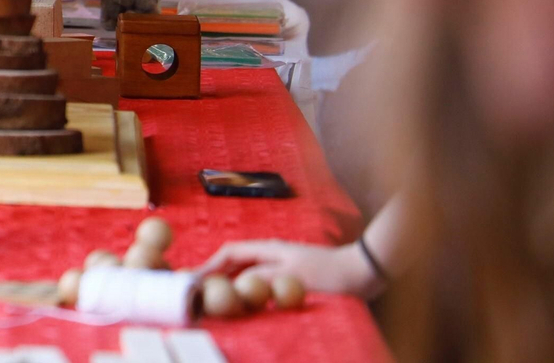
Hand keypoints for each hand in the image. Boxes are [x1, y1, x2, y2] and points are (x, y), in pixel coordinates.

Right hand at [196, 239, 379, 297]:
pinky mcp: (289, 279)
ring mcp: (280, 266)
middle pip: (235, 263)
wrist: (360, 273)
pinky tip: (247, 305)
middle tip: (200, 291)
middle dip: (216, 275)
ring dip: (231, 284)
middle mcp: (271, 255)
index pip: (229, 253)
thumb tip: (233, 285)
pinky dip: (248, 292)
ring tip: (218, 299)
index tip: (193, 279)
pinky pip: (260, 284)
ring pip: (247, 274)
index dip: (209, 265)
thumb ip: (261, 278)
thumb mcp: (291, 276)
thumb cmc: (327, 273)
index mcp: (268, 249)